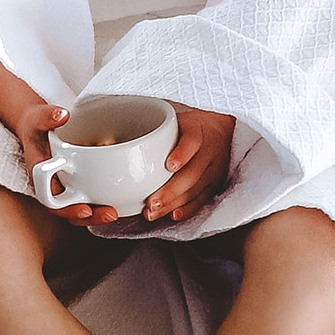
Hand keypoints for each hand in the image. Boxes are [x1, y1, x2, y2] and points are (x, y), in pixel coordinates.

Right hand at [0, 52, 114, 225]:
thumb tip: (62, 115)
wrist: (39, 127)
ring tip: (117, 211)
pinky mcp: (78, 182)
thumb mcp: (38, 117)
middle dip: (91, 216)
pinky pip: (89, 196)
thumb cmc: (36, 125)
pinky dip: (103, 199)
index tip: (84, 208)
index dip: (67, 209)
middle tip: (111, 213)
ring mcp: (66, 185)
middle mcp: (53, 185)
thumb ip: (47, 116)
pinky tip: (120, 197)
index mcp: (41, 176)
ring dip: (99, 212)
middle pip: (70, 211)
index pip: (51, 201)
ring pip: (81, 207)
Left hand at [136, 106, 234, 224]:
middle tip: (151, 202)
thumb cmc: (188, 127)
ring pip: (195, 190)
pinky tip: (173, 215)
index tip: (169, 165)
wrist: (220, 130)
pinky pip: (201, 200)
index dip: (182, 154)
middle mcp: (209, 151)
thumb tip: (114, 140)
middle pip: (192, 173)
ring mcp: (213, 170)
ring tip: (153, 212)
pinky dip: (187, 210)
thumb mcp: (174, 120)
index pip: (192, 141)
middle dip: (171, 191)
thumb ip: (153, 129)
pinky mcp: (214, 184)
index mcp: (197, 131)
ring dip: (173, 204)